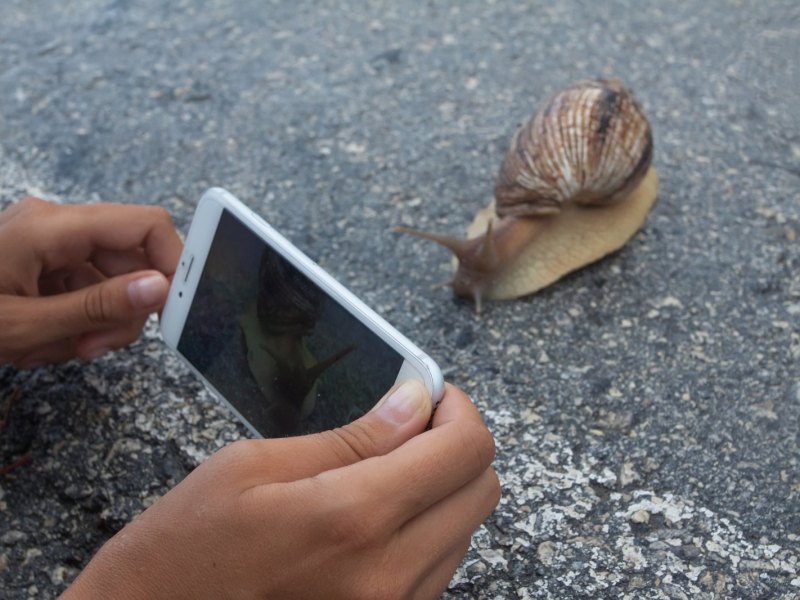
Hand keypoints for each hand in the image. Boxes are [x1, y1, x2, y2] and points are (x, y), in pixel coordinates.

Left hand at [0, 197, 181, 367]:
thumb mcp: (22, 325)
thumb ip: (96, 307)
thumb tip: (158, 289)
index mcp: (51, 226)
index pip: (145, 225)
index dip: (171, 265)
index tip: (173, 309)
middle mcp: (54, 225)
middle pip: (130, 262)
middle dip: (120, 312)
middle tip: (92, 347)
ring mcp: (47, 242)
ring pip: (108, 282)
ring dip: (92, 324)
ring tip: (51, 348)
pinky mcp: (41, 261)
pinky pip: (82, 290)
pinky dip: (71, 322)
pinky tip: (39, 341)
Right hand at [61, 382, 500, 599]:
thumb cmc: (186, 547)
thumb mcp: (254, 467)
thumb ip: (352, 437)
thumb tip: (415, 401)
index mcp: (354, 518)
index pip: (464, 450)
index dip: (457, 409)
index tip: (429, 394)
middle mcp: (389, 574)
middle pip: (482, 489)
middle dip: (456, 443)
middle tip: (410, 424)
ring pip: (466, 528)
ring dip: (441, 488)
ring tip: (385, 471)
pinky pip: (440, 566)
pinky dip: (426, 528)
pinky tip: (379, 513)